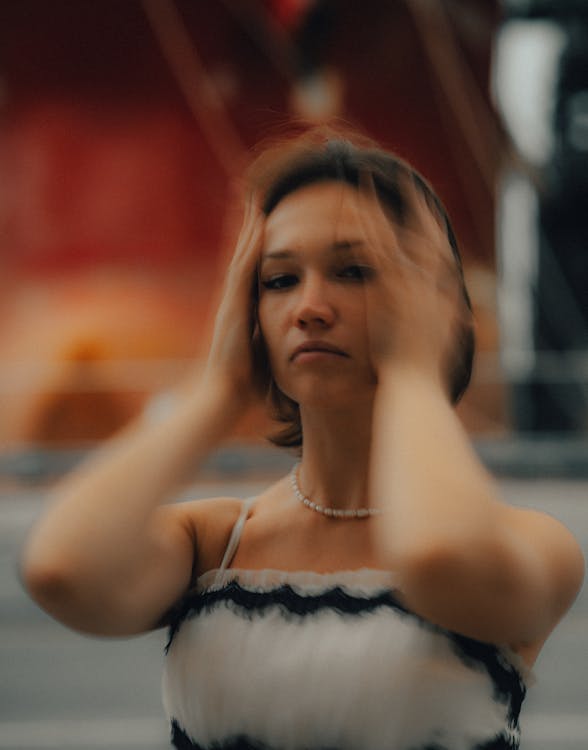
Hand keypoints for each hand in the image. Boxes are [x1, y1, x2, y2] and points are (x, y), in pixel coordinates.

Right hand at [202, 194, 264, 406]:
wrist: (226, 395)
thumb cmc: (247, 381)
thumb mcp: (264, 352)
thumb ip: (272, 339)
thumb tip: (293, 335)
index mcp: (245, 310)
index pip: (256, 270)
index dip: (262, 246)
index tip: (271, 220)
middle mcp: (236, 300)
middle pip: (247, 255)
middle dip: (253, 227)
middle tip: (261, 195)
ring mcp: (232, 300)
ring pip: (243, 255)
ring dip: (251, 227)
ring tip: (260, 198)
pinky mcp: (233, 305)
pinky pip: (244, 269)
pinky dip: (251, 245)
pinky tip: (260, 223)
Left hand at [356, 173, 467, 392]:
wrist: (416, 387)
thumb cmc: (424, 373)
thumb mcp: (438, 344)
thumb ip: (443, 323)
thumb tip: (456, 317)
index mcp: (441, 293)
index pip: (436, 249)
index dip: (428, 224)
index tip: (420, 203)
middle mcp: (430, 283)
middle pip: (422, 232)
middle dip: (411, 201)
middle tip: (400, 175)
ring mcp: (411, 285)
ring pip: (397, 233)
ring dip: (382, 204)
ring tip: (366, 177)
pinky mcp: (390, 291)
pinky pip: (376, 251)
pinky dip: (365, 229)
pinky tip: (351, 209)